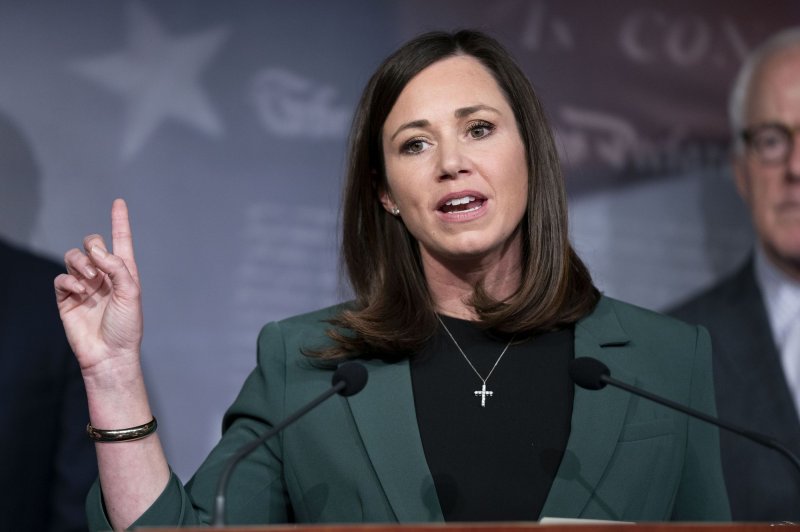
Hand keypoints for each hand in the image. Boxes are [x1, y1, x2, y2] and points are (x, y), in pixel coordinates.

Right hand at [55, 199, 143, 385]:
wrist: (109, 354)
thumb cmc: (126, 326)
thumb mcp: (131, 293)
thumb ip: (117, 268)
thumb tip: (98, 251)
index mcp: (124, 273)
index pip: (121, 241)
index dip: (119, 221)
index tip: (119, 202)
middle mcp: (104, 276)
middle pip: (92, 244)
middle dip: (93, 244)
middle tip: (98, 261)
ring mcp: (84, 286)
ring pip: (74, 257)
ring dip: (80, 262)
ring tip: (90, 280)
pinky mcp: (67, 298)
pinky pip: (61, 278)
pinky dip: (69, 281)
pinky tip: (79, 292)